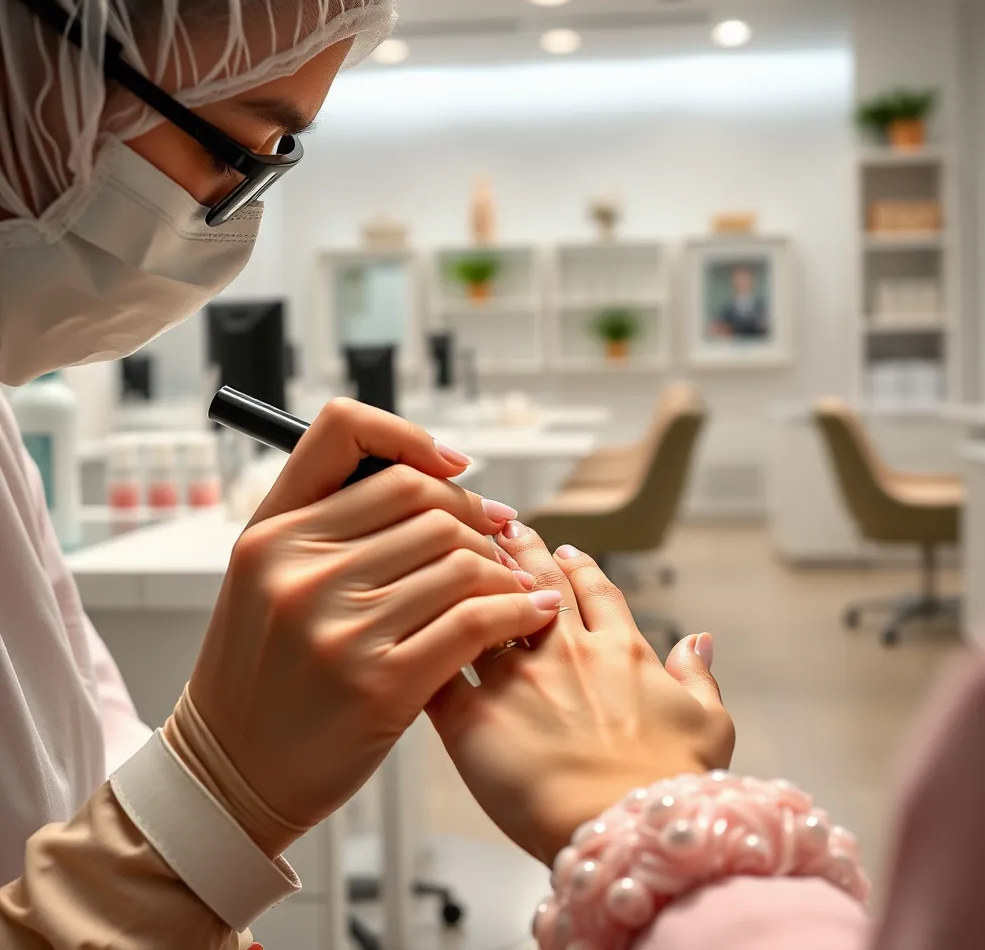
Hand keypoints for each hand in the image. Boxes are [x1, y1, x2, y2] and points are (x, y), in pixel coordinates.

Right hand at [187, 400, 562, 853]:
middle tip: (497, 537)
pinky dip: (516, 610)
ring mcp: (339, 626)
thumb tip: (430, 477)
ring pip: (460, 558)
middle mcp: (300, 569)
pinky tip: (530, 612)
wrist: (231, 774)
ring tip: (513, 583)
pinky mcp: (381, 681)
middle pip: (423, 499)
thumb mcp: (266, 580)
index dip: (410, 437)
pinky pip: (475, 619)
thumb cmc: (262, 671)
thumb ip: (327, 524)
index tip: (454, 466)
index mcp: (270, 533)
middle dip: (474, 514)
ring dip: (502, 568)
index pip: (345, 433)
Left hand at [428, 525, 734, 865]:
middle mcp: (565, 650)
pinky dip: (431, 644)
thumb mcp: (709, 724)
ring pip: (484, 609)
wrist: (626, 827)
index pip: (595, 591)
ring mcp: (516, 678)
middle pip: (537, 584)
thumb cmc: (672, 784)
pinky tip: (419, 628)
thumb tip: (700, 640)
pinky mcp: (473, 717)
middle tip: (506, 527)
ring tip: (458, 556)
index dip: (580, 567)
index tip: (566, 550)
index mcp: (619, 649)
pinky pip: (442, 670)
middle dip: (521, 550)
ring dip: (472, 581)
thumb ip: (700, 676)